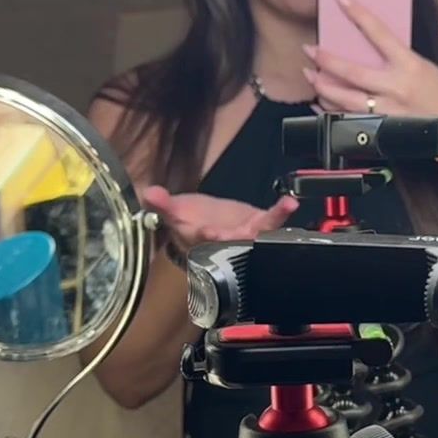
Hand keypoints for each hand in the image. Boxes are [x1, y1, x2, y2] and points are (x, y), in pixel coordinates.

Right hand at [142, 185, 298, 250]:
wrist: (207, 223)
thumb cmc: (188, 220)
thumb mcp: (173, 211)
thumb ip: (161, 203)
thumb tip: (148, 192)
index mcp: (199, 243)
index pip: (201, 242)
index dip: (205, 237)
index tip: (208, 231)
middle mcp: (223, 245)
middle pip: (233, 243)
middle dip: (242, 235)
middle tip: (247, 228)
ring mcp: (244, 238)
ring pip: (257, 235)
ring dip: (269, 223)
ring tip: (283, 208)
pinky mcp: (259, 226)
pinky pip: (271, 221)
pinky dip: (281, 212)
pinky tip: (289, 202)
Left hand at [302, 0, 437, 156]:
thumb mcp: (427, 67)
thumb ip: (401, 56)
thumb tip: (377, 40)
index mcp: (410, 66)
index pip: (379, 33)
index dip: (358, 14)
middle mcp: (396, 88)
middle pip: (352, 72)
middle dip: (326, 59)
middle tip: (309, 49)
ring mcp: (387, 112)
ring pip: (344, 100)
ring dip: (322, 86)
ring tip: (310, 75)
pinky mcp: (382, 130)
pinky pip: (347, 121)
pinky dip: (329, 112)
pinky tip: (318, 103)